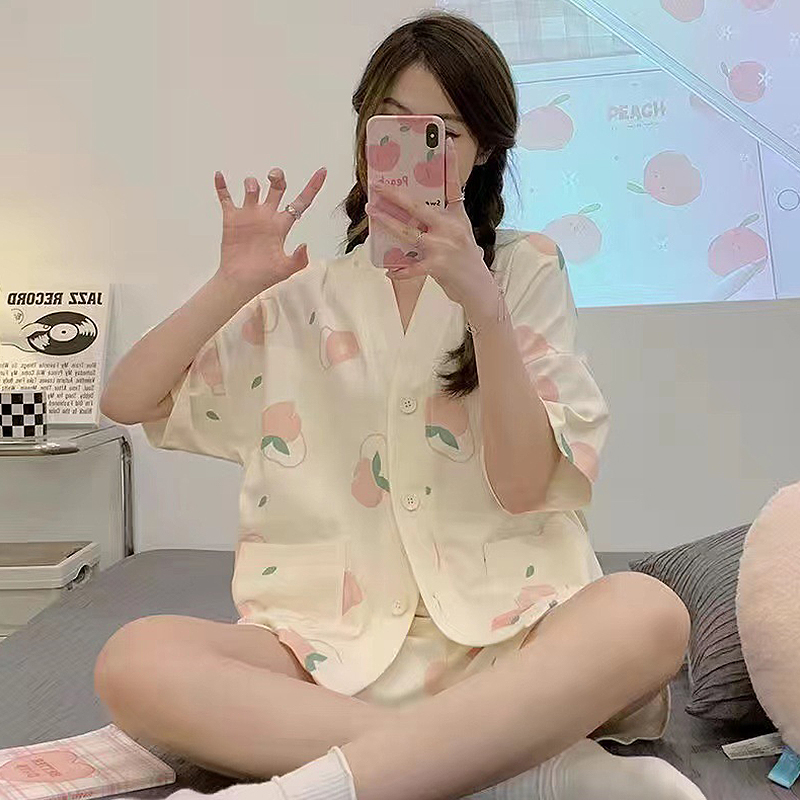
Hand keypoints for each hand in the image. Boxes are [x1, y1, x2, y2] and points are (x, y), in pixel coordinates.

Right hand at [214, 167, 326, 295]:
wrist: (240, 282)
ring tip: (252, 190)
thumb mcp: (286, 270)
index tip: (322, 172)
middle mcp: (267, 217)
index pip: (300, 202)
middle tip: (273, 177)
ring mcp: (249, 216)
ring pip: (252, 189)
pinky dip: (222, 186)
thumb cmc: (264, 277)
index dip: (312, 187)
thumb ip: (299, 260)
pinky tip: (220, 175)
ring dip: (252, 183)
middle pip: (276, 188)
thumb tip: (304, 244)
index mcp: (282, 226)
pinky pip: (226, 198)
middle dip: (277, 177)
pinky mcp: (232, 219)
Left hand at [365, 138, 494, 309]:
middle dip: (395, 196)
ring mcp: (443, 246)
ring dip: (387, 223)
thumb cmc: (465, 259)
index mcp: (457, 216)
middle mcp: (450, 227)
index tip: (445, 140)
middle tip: (378, 186)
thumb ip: (441, 221)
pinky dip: (399, 270)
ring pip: (408, 232)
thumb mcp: (459, 232)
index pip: (453, 185)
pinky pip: (411, 267)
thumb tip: (413, 211)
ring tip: (372, 214)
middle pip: (418, 207)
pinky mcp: (437, 266)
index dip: (450, 163)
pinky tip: (389, 270)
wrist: (478, 287)